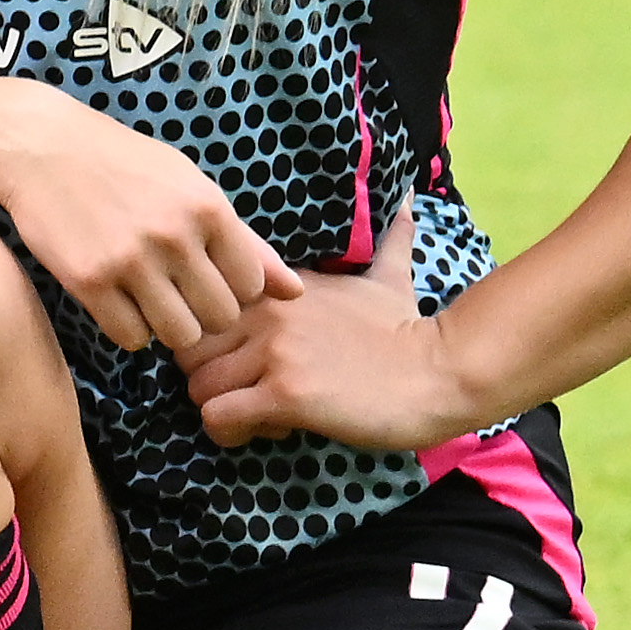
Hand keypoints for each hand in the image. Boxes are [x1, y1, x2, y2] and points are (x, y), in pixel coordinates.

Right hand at [0, 84, 292, 357]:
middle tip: (173, 289)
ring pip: (179, 335)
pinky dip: (127, 328)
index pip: (252, 287)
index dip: (231, 287)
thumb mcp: (191, 186)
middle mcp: (174, 235)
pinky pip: (130, 337)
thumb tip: (296, 292)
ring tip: (146, 297)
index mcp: (208, 208)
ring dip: (166, 325)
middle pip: (220, 317)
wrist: (38, 146)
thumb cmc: (123, 165)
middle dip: (201, 311)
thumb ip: (246, 242)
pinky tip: (116, 299)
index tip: (204, 273)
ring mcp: (130, 260)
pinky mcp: (88, 280)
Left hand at [172, 262, 482, 459]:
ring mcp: (274, 352)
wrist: (442, 372)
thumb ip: (387, 240)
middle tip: (245, 392)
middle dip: (208, 377)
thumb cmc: (410, 333)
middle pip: (187, 349)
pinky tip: (267, 429)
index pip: (201, 307)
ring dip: (221, 409)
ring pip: (197, 387)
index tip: (243, 358)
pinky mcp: (286, 393)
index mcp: (277, 287)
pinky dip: (232, 432)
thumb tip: (410, 197)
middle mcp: (267, 312)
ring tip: (260, 413)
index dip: (213, 340)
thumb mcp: (389, 277)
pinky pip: (218, 417)